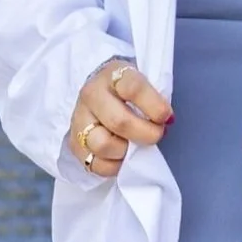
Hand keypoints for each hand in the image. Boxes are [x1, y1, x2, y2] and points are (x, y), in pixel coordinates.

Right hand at [69, 57, 171, 179]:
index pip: (133, 88)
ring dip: (126, 152)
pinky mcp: (74, 143)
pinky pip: (95, 164)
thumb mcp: (143, 83)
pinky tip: (122, 157)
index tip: (167, 117)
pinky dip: (114, 166)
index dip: (154, 106)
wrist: (99, 94)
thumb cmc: (128, 91)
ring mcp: (79, 119)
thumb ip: (155, 99)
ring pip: (103, 145)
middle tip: (157, 134)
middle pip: (119, 122)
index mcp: (112, 74)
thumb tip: (166, 121)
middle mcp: (91, 95)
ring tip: (134, 146)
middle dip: (145, 134)